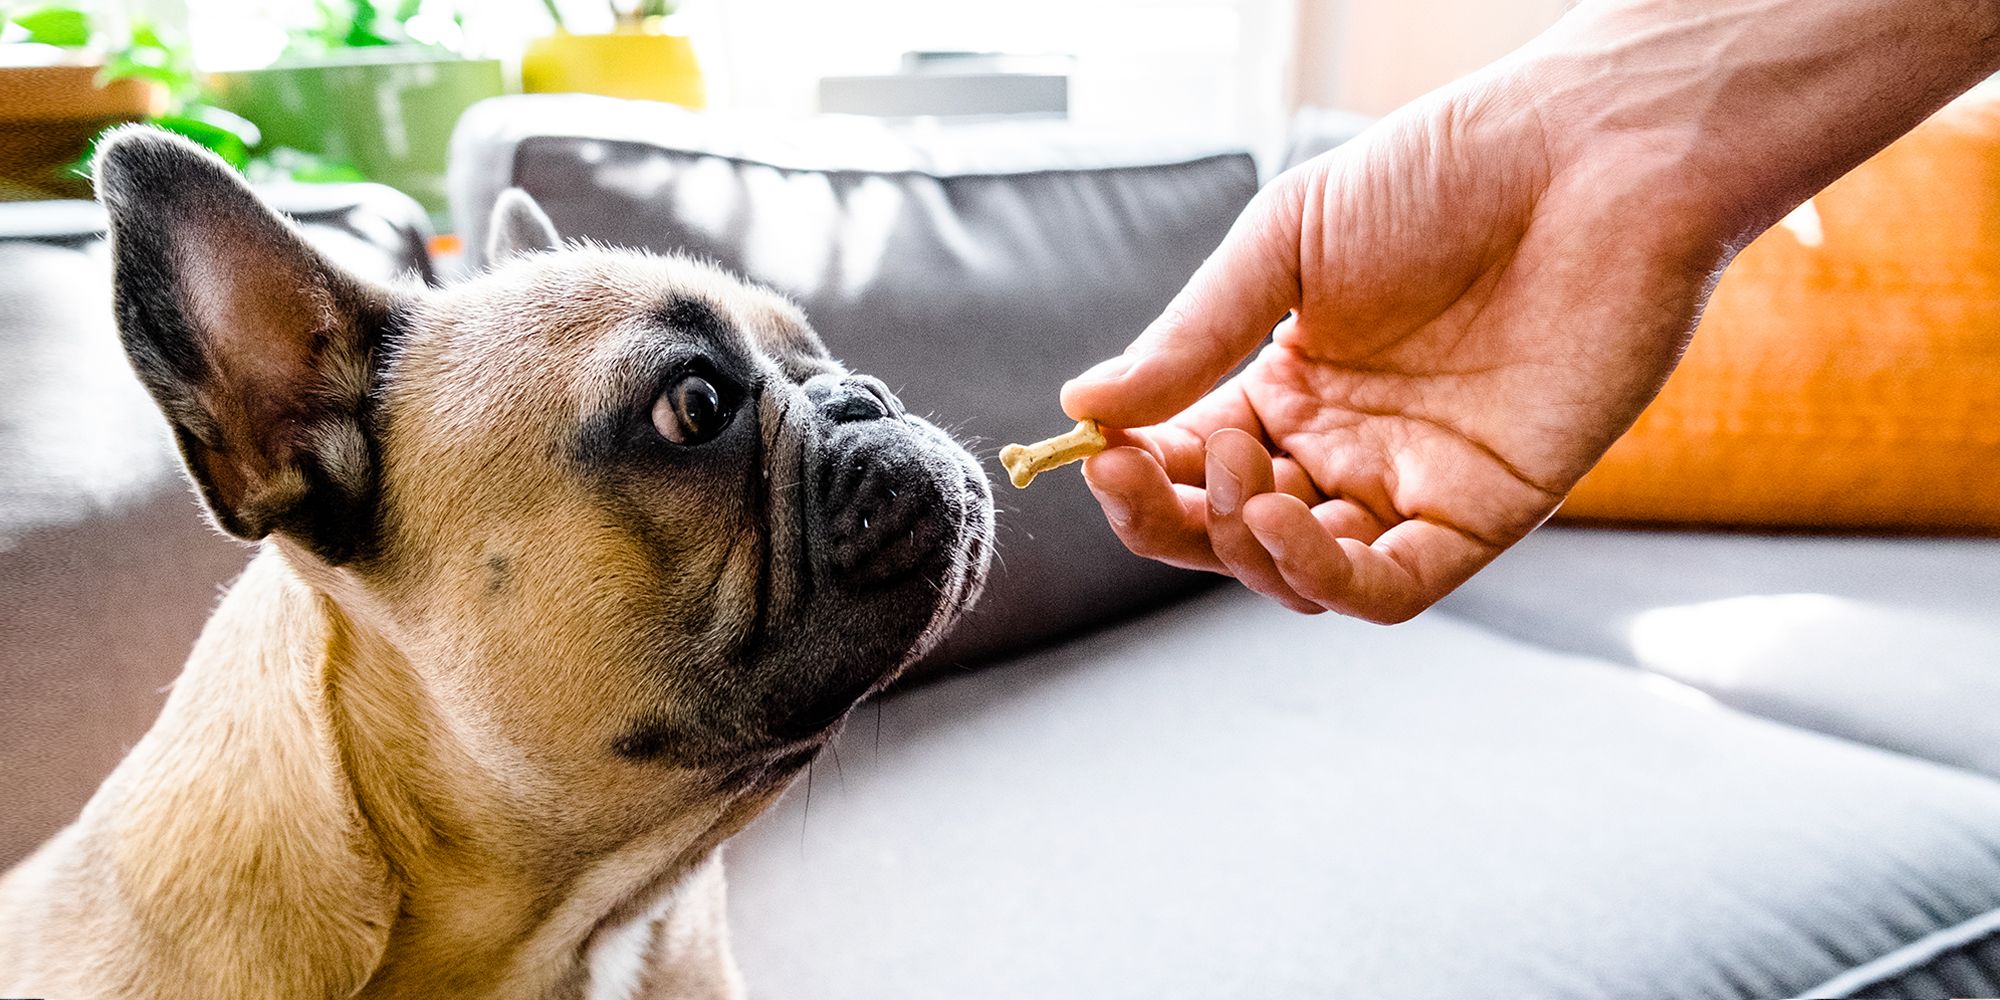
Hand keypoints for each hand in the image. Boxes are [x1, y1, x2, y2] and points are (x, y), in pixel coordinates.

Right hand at [1061, 66, 1724, 622]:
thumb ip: (1192, 338)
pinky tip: (1281, 521)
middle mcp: (1346, 450)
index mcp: (1292, 388)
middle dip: (1173, 518)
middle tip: (1147, 464)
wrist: (1588, 155)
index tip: (1092, 456)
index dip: (1135, 477)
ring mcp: (1412, 485)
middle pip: (1231, 536)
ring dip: (1243, 545)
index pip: (1190, 466)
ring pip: (1299, 575)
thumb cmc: (1444, 174)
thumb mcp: (1286, 241)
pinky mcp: (1485, 513)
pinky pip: (1392, 586)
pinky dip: (1324, 573)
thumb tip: (1084, 407)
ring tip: (1240, 471)